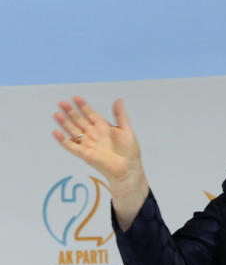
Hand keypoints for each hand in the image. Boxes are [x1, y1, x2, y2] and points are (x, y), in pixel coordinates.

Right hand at [52, 96, 148, 229]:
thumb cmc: (129, 150)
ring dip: (64, 122)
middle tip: (61, 102)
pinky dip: (62, 140)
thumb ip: (120, 115)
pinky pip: (70, 146)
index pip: (91, 114)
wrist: (127, 167)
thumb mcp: (126, 129)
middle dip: (71, 111)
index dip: (83, 106)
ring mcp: (88, 144)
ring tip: (56, 113)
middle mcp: (94, 134)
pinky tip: (56, 132)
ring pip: (73, 130)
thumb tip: (118, 99)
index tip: (75, 97)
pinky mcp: (84, 154)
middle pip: (79, 120)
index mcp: (104, 127)